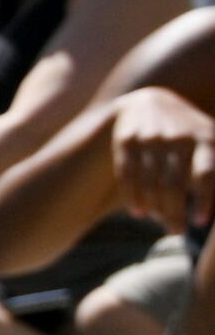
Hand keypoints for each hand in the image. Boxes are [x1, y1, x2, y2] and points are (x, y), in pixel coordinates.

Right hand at [110, 87, 214, 231]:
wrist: (151, 104)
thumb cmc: (189, 138)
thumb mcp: (210, 145)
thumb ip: (214, 174)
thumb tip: (213, 214)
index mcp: (206, 139)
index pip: (205, 175)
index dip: (203, 200)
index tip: (199, 222)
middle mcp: (178, 136)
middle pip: (173, 184)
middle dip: (174, 212)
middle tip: (175, 230)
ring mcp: (150, 138)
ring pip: (150, 183)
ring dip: (154, 208)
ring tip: (159, 221)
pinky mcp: (127, 140)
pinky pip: (127, 176)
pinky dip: (133, 197)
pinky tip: (138, 211)